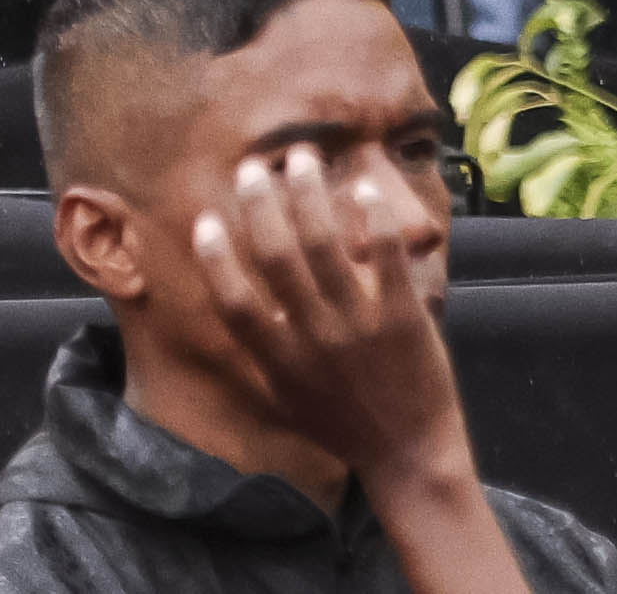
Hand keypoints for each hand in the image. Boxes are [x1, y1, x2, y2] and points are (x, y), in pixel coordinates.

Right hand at [190, 146, 510, 584]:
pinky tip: (363, 189)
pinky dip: (373, 220)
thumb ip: (259, 352)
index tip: (206, 219)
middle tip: (253, 167)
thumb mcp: (287, 397)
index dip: (216, 259)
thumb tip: (226, 306)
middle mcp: (314, 339)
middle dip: (260, 205)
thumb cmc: (343, 427)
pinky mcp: (405, 319)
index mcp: (281, 361)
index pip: (235, 303)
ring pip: (326, 246)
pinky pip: (386, 258)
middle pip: (278, 259)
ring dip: (310, 194)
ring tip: (303, 157)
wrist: (410, 458)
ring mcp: (360, 328)